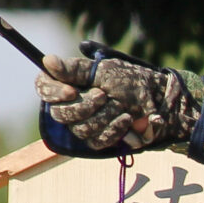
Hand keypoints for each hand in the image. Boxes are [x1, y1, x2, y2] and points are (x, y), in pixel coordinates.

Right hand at [35, 52, 194, 151]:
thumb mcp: (104, 71)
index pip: (43, 88)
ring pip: (79, 129)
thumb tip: (47, 61)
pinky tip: (127, 120)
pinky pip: (97, 141)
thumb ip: (75, 69)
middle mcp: (71, 104)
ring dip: (104, 117)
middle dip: (85, 106)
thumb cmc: (131, 81)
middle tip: (104, 96)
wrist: (160, 101)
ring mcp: (84, 124)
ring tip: (121, 106)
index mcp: (68, 83)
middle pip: (60, 113)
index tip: (71, 91)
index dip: (53, 92)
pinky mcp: (99, 139)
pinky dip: (114, 130)